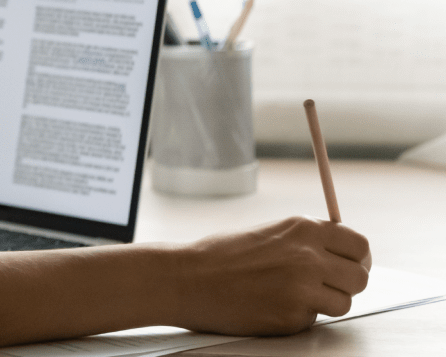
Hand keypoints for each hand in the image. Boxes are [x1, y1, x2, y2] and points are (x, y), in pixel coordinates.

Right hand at [172, 216, 370, 335]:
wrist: (187, 279)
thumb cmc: (221, 255)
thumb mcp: (270, 233)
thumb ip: (307, 242)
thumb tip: (340, 257)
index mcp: (304, 228)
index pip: (359, 246)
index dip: (358, 259)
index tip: (350, 265)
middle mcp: (309, 256)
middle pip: (360, 278)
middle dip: (346, 284)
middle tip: (324, 286)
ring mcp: (303, 289)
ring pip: (343, 303)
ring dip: (324, 303)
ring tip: (291, 295)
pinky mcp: (293, 317)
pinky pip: (313, 320)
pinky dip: (298, 316)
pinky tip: (271, 305)